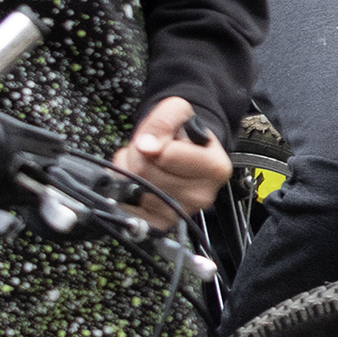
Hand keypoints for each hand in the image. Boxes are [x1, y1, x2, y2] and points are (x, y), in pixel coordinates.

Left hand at [111, 99, 225, 228]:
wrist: (184, 154)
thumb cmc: (182, 136)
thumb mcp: (180, 112)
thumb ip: (164, 119)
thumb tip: (146, 146)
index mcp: (215, 168)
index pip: (167, 155)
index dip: (155, 140)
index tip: (161, 138)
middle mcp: (201, 195)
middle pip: (145, 172)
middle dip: (137, 154)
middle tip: (150, 149)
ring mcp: (179, 212)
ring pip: (131, 187)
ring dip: (127, 169)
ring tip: (145, 163)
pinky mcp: (157, 224)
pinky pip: (123, 204)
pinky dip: (122, 188)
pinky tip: (138, 181)